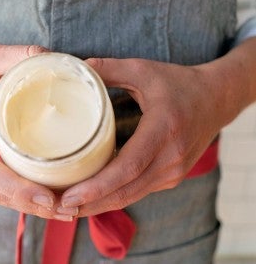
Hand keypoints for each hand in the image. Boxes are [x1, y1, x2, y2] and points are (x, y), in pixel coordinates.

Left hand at [60, 57, 237, 216]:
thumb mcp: (144, 70)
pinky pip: (137, 192)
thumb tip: (76, 68)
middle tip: (59, 207)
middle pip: (125, 191)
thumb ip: (109, 69)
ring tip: (68, 208)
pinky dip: (113, 198)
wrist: (216, 100)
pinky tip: (91, 199)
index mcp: (164, 129)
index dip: (97, 186)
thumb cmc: (179, 84)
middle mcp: (172, 158)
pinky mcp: (171, 177)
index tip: (69, 195)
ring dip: (99, 205)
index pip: (128, 167)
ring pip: (130, 196)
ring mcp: (173, 171)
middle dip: (90, 203)